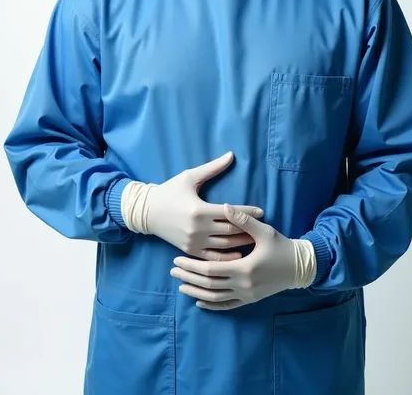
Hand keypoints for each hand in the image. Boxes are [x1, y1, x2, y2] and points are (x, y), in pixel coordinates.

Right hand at [122, 152, 263, 260]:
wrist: (148, 212)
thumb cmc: (170, 191)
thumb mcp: (190, 176)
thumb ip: (213, 168)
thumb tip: (231, 155)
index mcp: (200, 210)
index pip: (230, 212)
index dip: (248, 212)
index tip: (261, 211)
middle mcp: (198, 228)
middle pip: (231, 231)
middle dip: (248, 229)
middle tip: (263, 227)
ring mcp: (194, 242)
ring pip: (224, 246)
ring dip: (241, 243)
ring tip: (255, 240)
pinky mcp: (190, 250)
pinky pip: (212, 257)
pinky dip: (227, 257)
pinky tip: (239, 255)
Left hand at [170, 203, 314, 309]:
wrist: (299, 267)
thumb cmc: (281, 246)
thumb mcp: (263, 230)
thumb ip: (243, 220)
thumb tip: (226, 206)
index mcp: (244, 268)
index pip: (210, 269)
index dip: (192, 265)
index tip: (177, 259)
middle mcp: (243, 285)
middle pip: (208, 285)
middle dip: (189, 277)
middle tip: (173, 270)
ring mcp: (246, 295)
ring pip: (215, 297)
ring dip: (196, 291)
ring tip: (181, 285)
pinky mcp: (250, 299)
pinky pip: (226, 305)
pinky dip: (211, 304)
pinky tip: (200, 301)